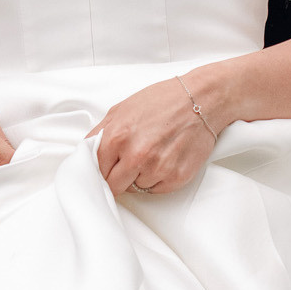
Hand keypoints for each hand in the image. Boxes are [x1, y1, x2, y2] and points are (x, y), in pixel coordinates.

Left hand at [95, 73, 218, 197]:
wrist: (202, 99)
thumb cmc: (164, 100)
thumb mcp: (122, 109)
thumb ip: (100, 133)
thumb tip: (88, 152)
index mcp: (117, 137)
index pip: (97, 171)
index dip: (102, 169)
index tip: (107, 168)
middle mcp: (136, 156)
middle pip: (114, 186)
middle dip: (118, 177)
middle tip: (128, 163)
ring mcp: (157, 169)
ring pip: (136, 189)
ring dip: (139, 177)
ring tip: (152, 155)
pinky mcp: (176, 178)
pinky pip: (157, 190)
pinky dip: (158, 179)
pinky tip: (164, 160)